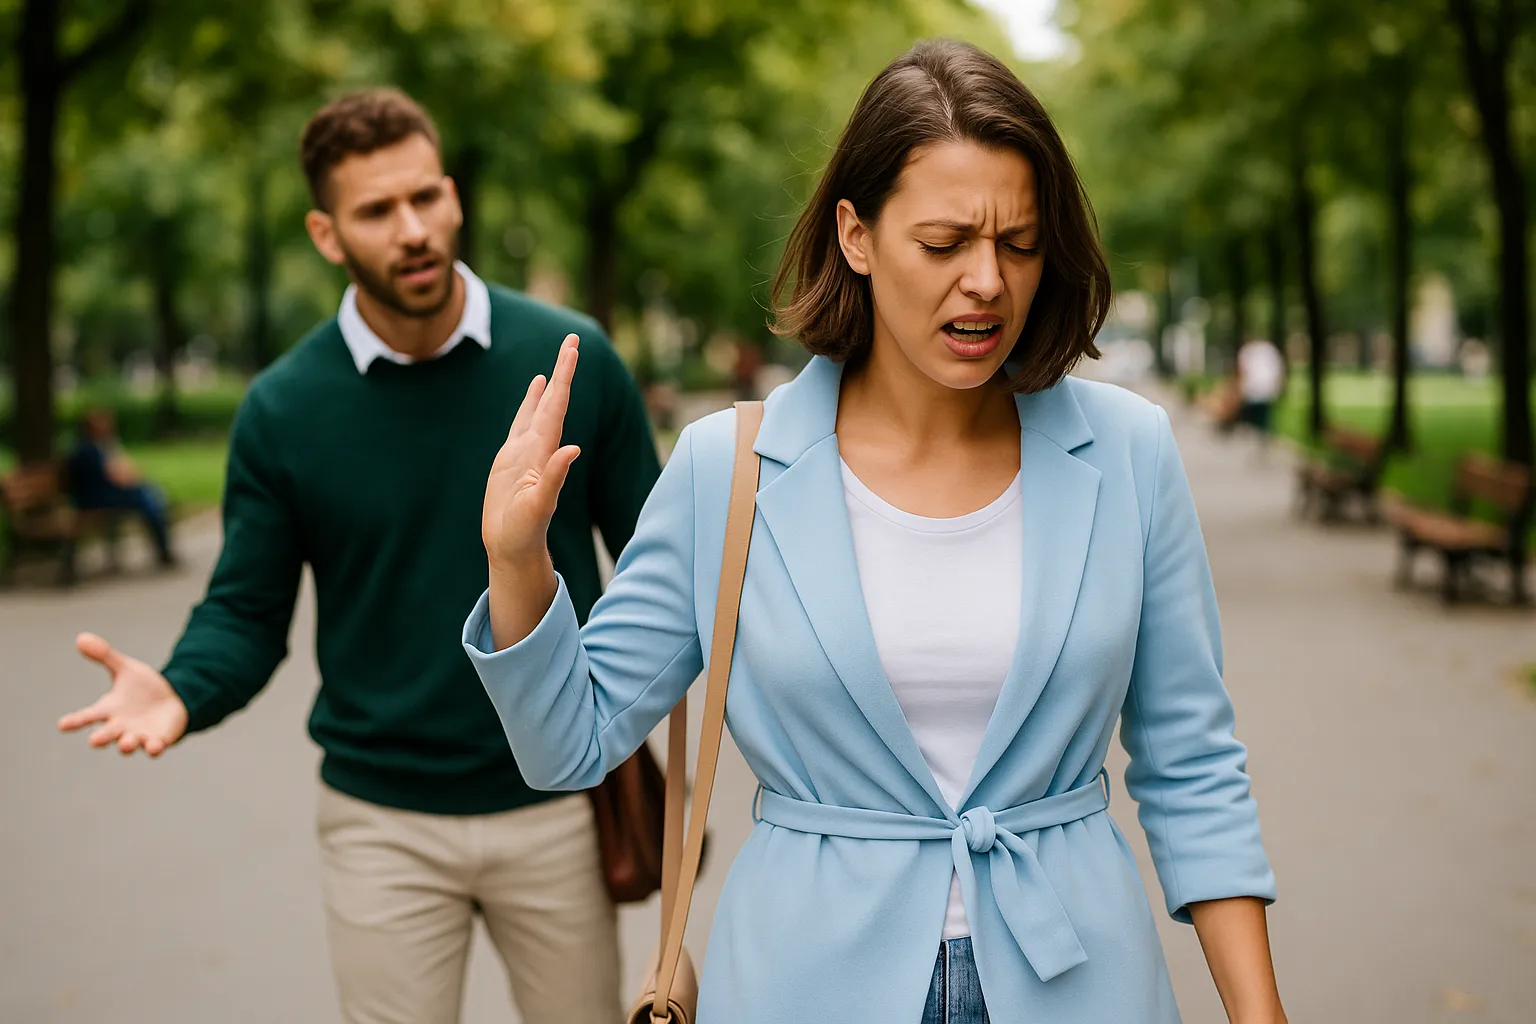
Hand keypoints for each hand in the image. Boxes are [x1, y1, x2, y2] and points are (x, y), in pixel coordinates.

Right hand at [58, 632, 187, 755]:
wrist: (172, 700)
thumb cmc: (143, 688)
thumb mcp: (126, 669)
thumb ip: (104, 656)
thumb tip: (80, 637)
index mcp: (108, 710)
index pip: (87, 716)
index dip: (75, 721)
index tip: (62, 724)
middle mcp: (120, 726)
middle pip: (106, 735)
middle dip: (101, 738)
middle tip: (94, 740)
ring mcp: (139, 736)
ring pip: (129, 745)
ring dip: (127, 745)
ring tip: (126, 743)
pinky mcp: (158, 740)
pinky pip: (154, 747)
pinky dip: (153, 748)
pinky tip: (154, 746)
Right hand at [482, 333, 582, 573]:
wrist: (513, 548)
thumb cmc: (525, 532)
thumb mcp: (539, 505)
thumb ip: (555, 477)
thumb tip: (573, 449)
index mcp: (545, 451)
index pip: (557, 404)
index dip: (564, 376)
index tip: (574, 348)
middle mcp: (538, 447)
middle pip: (552, 400)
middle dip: (562, 370)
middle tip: (571, 340)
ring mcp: (525, 452)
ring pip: (538, 409)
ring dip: (548, 385)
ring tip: (556, 363)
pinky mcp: (510, 460)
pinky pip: (521, 423)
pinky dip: (529, 404)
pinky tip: (535, 392)